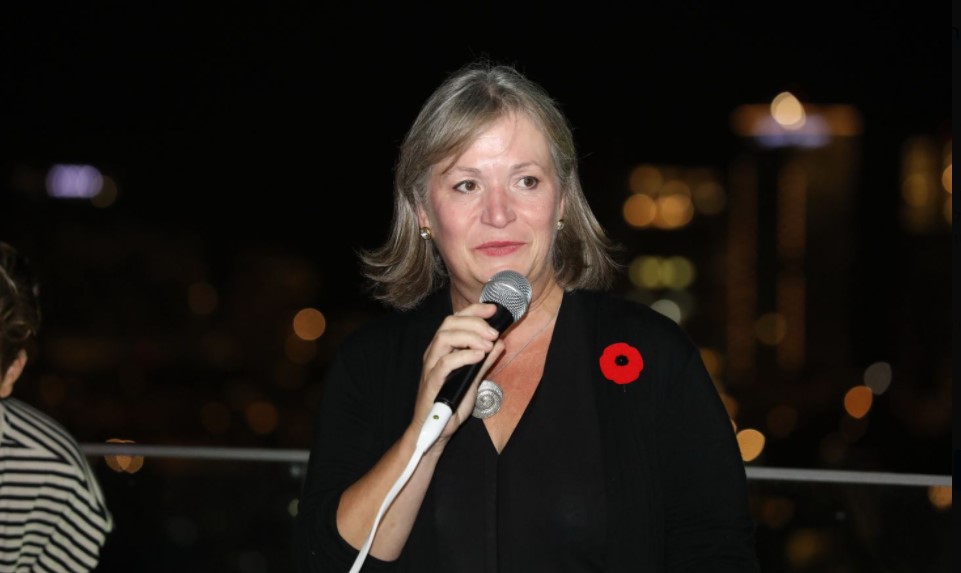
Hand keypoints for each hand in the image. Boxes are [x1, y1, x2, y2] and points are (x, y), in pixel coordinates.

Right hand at [412, 303, 504, 449]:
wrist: (436, 430)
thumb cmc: (452, 403)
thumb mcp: (473, 379)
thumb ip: (485, 361)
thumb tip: (499, 343)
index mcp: (443, 348)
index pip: (456, 319)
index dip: (475, 311)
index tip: (494, 310)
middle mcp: (434, 353)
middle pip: (450, 323)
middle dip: (475, 322)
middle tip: (494, 332)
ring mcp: (431, 366)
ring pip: (445, 337)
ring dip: (470, 336)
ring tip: (488, 344)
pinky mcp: (432, 382)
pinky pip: (446, 363)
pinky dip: (464, 356)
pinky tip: (479, 356)